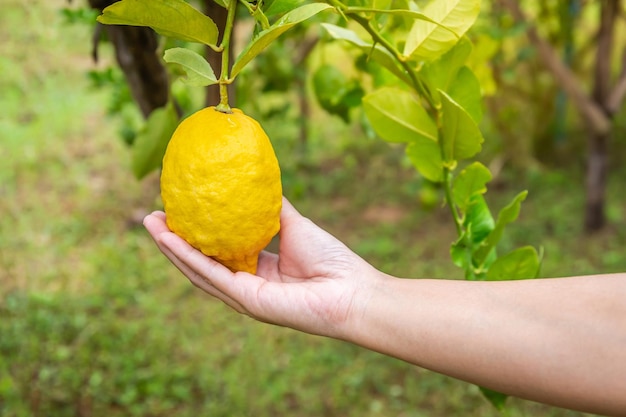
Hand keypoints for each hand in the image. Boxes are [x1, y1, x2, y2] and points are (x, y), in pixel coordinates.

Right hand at [143, 198, 380, 338]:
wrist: (352, 290)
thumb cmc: (331, 260)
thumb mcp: (294, 225)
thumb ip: (274, 208)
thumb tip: (257, 182)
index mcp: (257, 270)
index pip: (217, 253)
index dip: (195, 234)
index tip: (177, 209)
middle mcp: (246, 285)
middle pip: (201, 262)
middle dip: (174, 241)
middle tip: (151, 216)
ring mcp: (243, 296)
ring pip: (198, 270)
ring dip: (172, 248)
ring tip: (150, 224)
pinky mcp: (247, 301)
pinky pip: (212, 276)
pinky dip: (189, 257)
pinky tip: (170, 239)